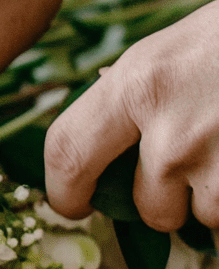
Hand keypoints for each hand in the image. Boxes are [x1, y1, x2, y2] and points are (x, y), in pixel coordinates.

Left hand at [45, 0, 218, 229]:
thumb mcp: (172, 50)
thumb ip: (131, 98)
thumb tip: (94, 143)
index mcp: (135, 86)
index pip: (67, 154)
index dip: (63, 190)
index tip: (74, 203)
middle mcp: (172, 133)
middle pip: (147, 209)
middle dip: (165, 206)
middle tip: (186, 178)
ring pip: (206, 219)